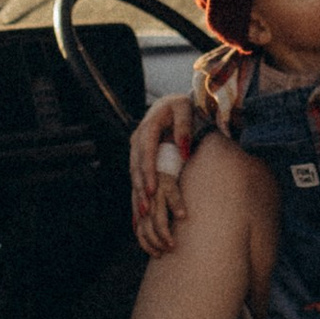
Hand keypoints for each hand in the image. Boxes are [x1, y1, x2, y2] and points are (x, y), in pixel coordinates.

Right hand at [128, 91, 196, 254]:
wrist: (171, 104)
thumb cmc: (182, 106)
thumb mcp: (185, 109)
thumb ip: (184, 126)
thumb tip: (184, 151)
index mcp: (148, 126)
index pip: (145, 151)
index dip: (147, 171)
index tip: (151, 189)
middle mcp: (138, 139)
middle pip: (136, 166)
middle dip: (140, 188)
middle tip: (146, 209)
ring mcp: (137, 148)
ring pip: (134, 173)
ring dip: (137, 193)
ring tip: (143, 214)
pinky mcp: (139, 157)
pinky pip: (136, 177)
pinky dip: (137, 193)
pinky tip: (140, 211)